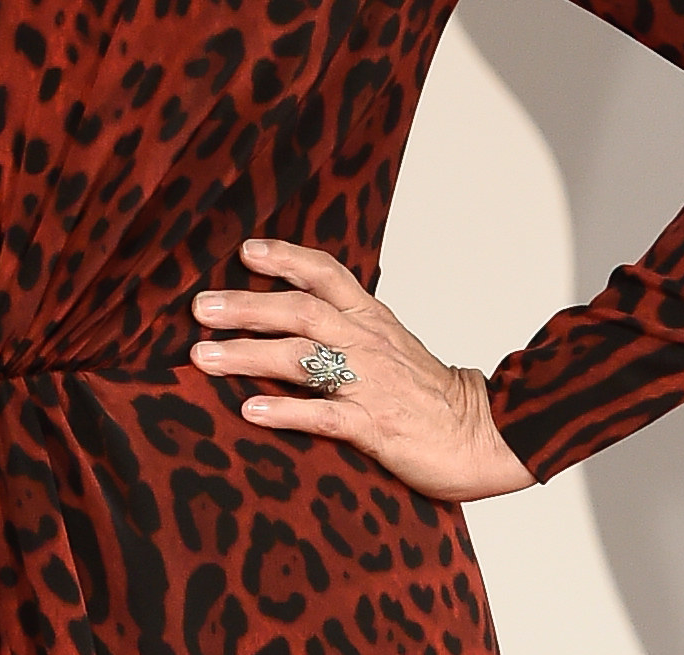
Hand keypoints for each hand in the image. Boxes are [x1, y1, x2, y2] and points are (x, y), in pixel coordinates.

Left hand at [189, 238, 539, 502]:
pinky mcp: (375, 426)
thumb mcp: (392, 347)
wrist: (483, 433)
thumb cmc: (431, 395)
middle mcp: (368, 343)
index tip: (245, 251)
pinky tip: (250, 412)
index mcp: (373, 320)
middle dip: (247, 306)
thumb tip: (299, 321)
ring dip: (249, 355)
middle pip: (301, 311)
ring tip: (204, 357)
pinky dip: (285, 412)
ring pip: (303, 358)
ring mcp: (371, 384)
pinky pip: (325, 415)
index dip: (287, 258)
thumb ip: (349, 331)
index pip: (328, 273)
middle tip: (200, 307)